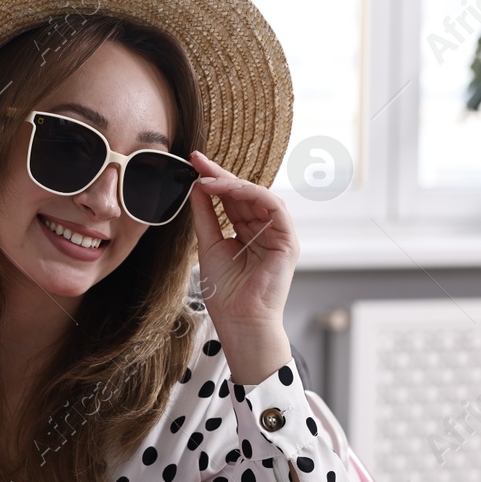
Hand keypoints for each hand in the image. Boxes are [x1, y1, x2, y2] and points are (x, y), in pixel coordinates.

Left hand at [186, 151, 297, 383]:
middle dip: (220, 175)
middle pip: (244, 194)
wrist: (239, 322)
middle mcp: (265, 231)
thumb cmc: (226, 294)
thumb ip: (205, 215)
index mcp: (248, 233)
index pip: (232, 200)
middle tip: (197, 159)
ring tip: (207, 178)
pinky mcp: (288, 241)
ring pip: (260, 196)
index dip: (214, 181)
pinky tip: (228, 189)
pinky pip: (274, 207)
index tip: (192, 164)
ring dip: (233, 183)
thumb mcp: (209, 245)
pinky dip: (251, 194)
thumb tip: (197, 186)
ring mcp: (279, 235)